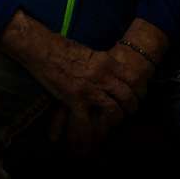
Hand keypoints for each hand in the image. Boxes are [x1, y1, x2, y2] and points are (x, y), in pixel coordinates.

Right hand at [0, 12, 146, 156]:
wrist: (42, 48)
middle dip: (131, 106)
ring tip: (115, 122)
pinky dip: (90, 130)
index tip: (137, 94)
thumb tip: (109, 71)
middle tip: (130, 110)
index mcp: (106, 62)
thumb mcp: (89, 51)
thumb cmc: (61, 46)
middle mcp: (101, 76)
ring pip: (112, 109)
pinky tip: (92, 133)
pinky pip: (86, 120)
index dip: (138, 89)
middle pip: (126, 95)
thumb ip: (101, 62)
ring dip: (115, 118)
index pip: (132, 78)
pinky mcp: (74, 98)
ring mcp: (88, 88)